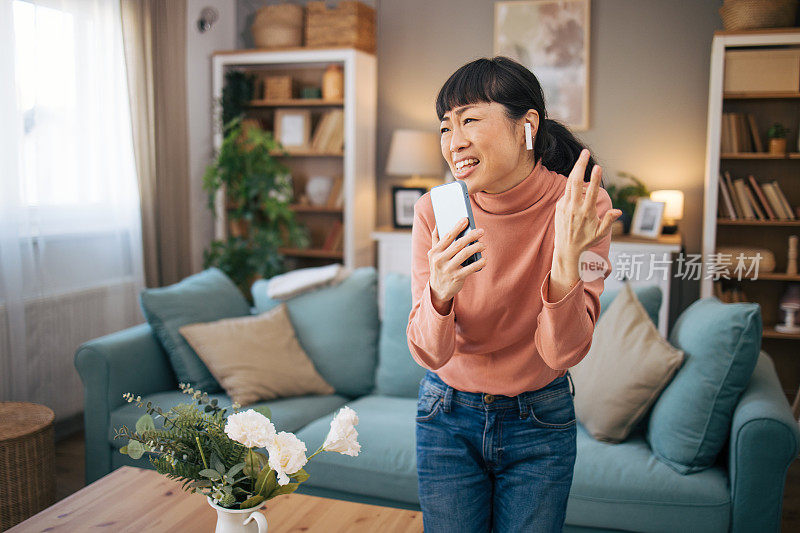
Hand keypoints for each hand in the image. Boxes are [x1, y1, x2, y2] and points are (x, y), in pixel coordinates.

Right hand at [428, 217, 486, 312]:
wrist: (438, 290)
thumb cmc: (439, 267)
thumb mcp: (433, 254)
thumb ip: (436, 240)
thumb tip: (438, 224)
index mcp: (434, 252)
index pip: (447, 236)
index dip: (457, 227)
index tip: (466, 220)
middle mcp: (439, 260)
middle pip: (458, 244)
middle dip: (471, 236)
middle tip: (481, 231)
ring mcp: (448, 269)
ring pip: (465, 254)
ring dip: (476, 247)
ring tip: (483, 245)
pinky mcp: (456, 278)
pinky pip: (470, 268)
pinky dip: (479, 263)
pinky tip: (484, 259)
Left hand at [553, 149, 621, 263]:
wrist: (566, 250)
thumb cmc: (586, 241)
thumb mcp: (600, 234)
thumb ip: (609, 221)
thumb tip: (619, 212)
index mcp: (586, 213)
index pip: (591, 192)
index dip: (594, 179)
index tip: (597, 166)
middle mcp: (574, 207)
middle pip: (576, 181)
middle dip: (580, 165)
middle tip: (586, 152)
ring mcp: (565, 206)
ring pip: (569, 183)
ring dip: (576, 169)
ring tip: (583, 157)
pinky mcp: (559, 206)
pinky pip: (567, 191)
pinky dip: (573, 183)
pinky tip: (579, 178)